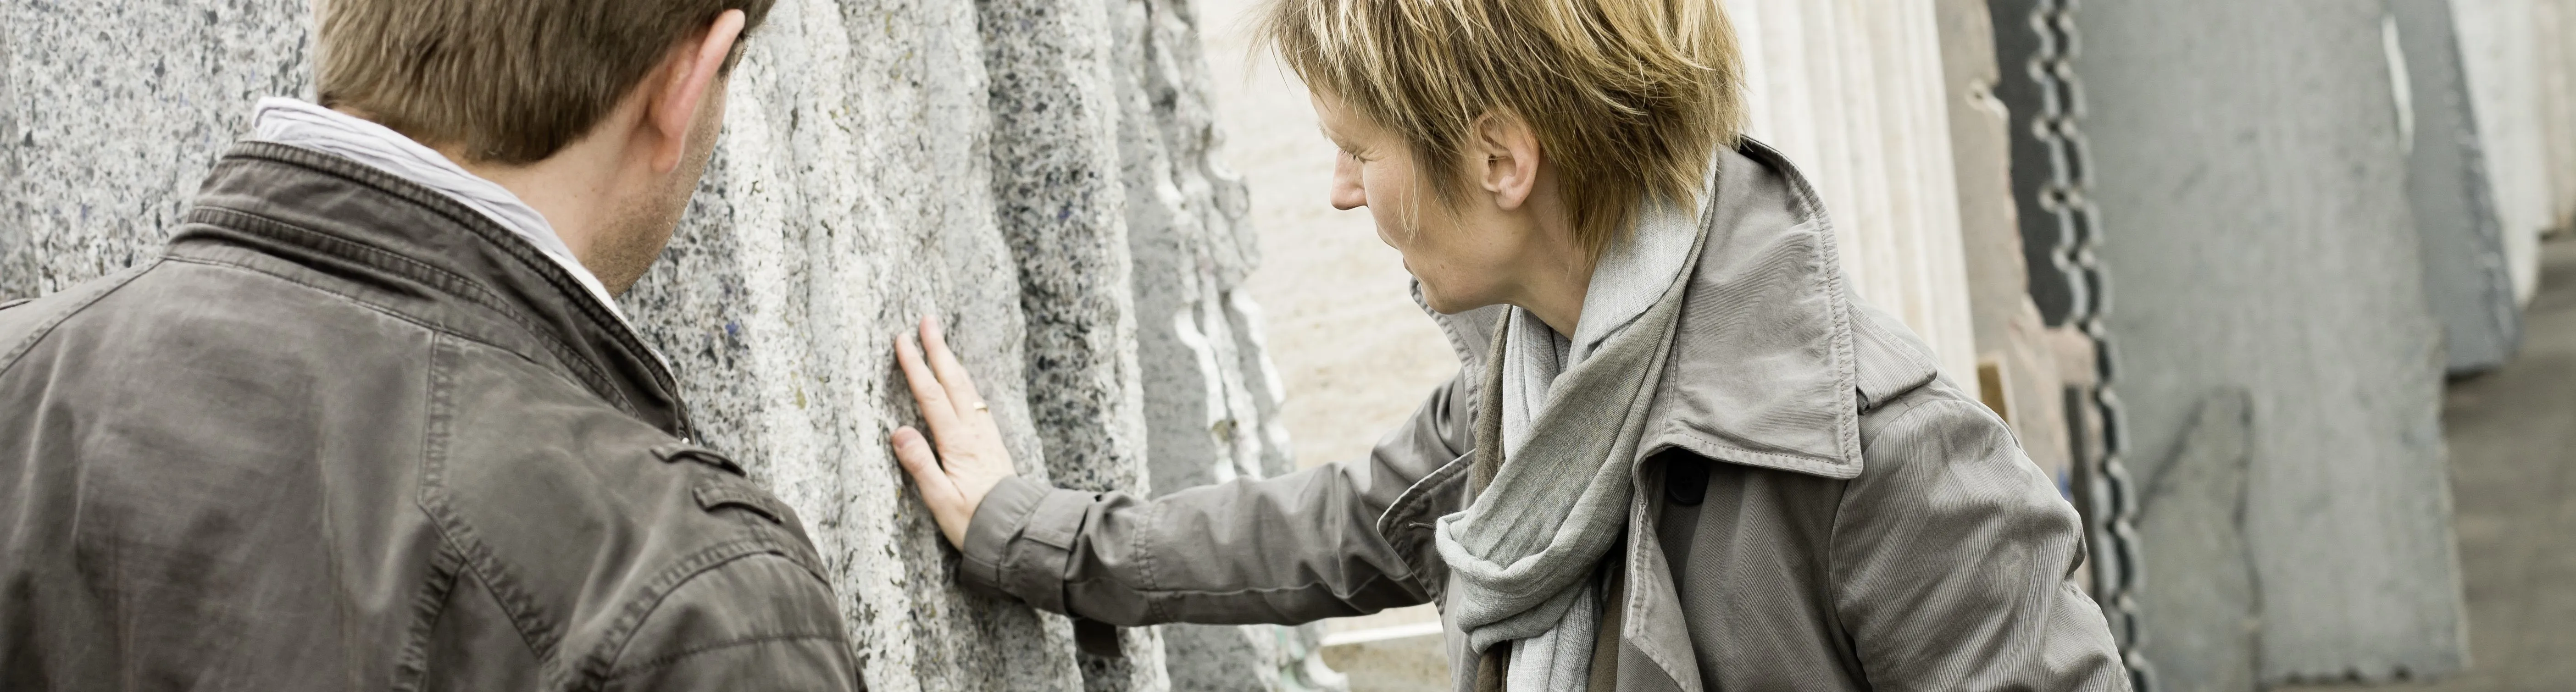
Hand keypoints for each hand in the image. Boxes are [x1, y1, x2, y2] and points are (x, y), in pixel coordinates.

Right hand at [890, 316, 1016, 548]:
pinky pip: (977, 403)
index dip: (916, 366)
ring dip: (953, 362)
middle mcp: (974, 433)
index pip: (931, 395)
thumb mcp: (940, 499)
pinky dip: (966, 383)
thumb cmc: (974, 521)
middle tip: (927, 319)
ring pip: (967, 389)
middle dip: (939, 349)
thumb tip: (899, 430)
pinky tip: (964, 382)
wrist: (1016, 533)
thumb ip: (920, 464)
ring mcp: (986, 436)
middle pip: (953, 381)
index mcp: (957, 443)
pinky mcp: (993, 444)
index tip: (902, 339)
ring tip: (942, 342)